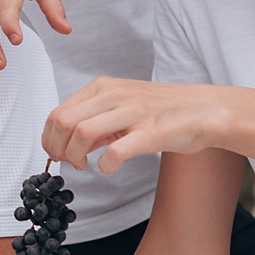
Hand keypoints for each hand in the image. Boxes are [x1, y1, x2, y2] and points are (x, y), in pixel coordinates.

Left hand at [42, 75, 236, 173]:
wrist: (205, 110)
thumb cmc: (162, 110)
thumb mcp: (121, 106)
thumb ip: (94, 121)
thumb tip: (66, 144)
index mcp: (103, 87)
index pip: (57, 113)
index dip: (50, 139)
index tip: (57, 154)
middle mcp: (115, 95)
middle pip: (63, 122)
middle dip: (57, 149)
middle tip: (69, 162)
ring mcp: (133, 113)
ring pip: (82, 133)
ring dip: (75, 157)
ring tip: (85, 165)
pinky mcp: (151, 133)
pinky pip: (115, 152)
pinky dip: (105, 165)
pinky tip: (109, 167)